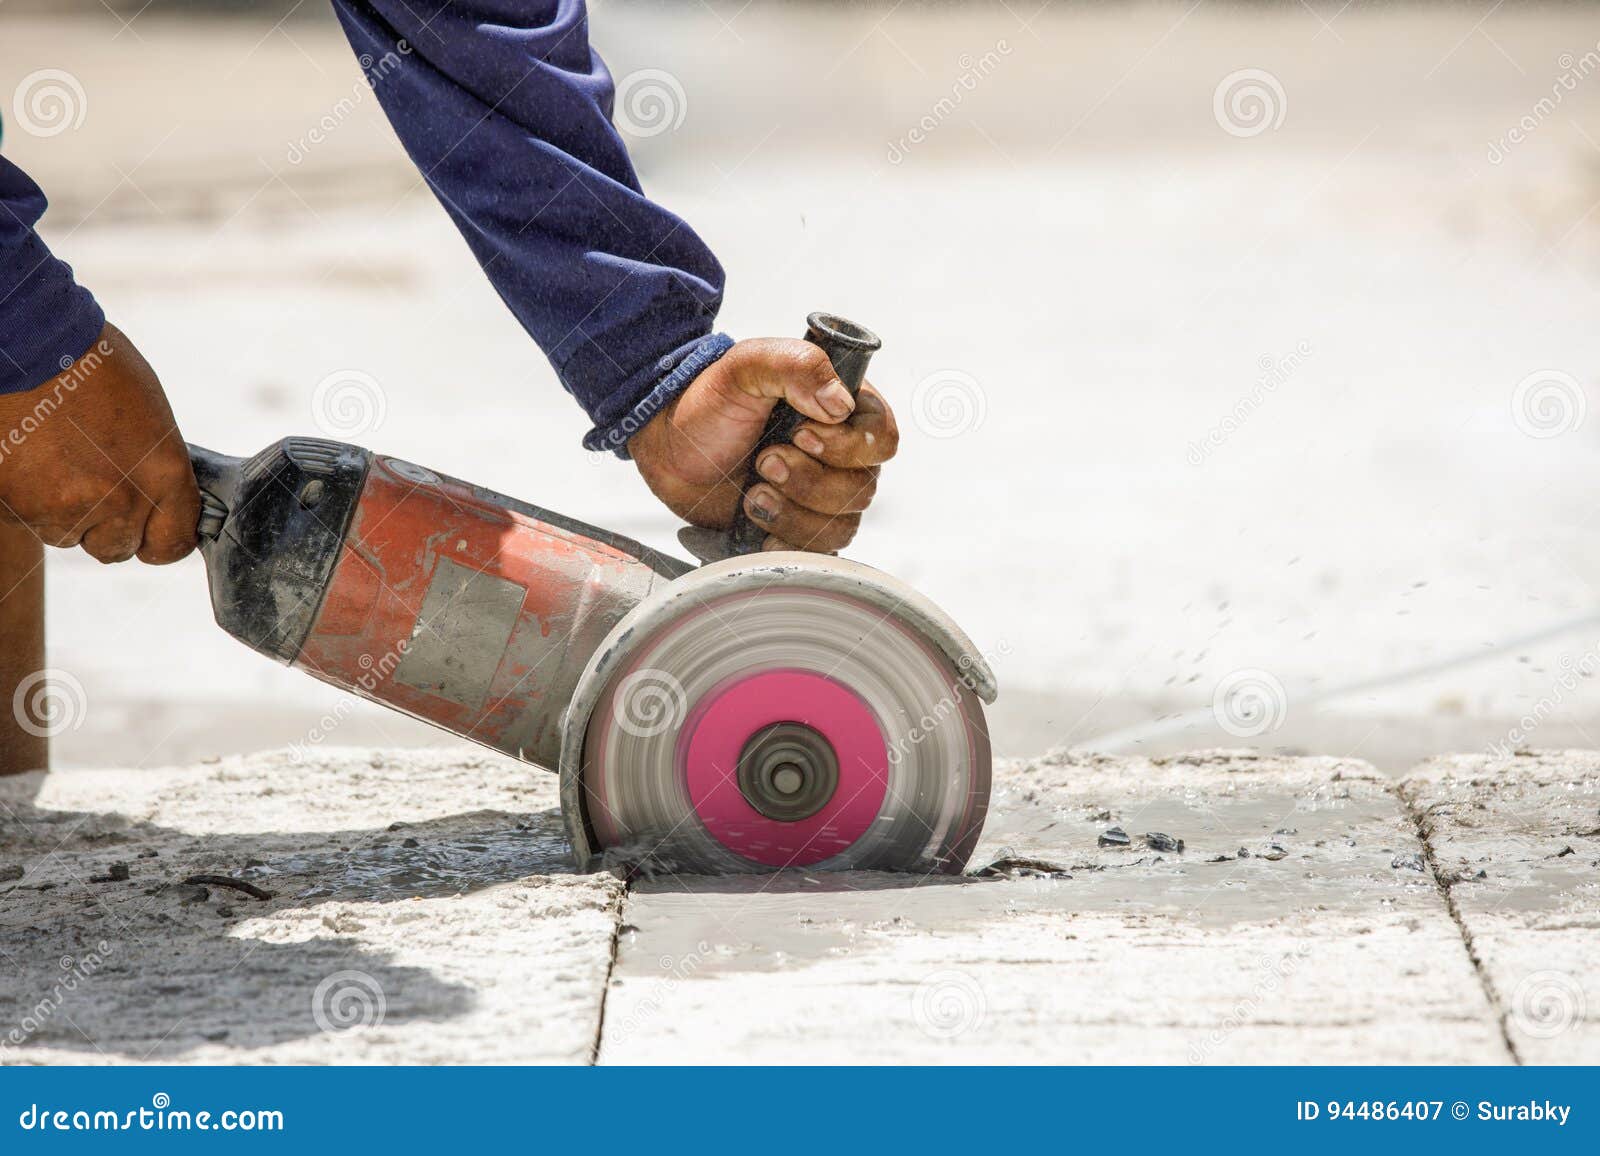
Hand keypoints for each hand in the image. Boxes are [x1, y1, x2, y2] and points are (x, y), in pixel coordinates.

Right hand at [0, 322, 198, 563]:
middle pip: (117, 547)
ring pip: (67, 535)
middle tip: (94, 486)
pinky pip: (27, 519)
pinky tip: (27, 457)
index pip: (174, 543)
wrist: (26, 341)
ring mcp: (62, 509)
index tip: (152, 530)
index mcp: (163, 476)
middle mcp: (118, 501)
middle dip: (108, 526)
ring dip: (64, 511)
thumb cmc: (90, 362)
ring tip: (55, 460)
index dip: (161, 538)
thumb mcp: (149, 413)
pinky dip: (27, 499)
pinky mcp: (15, 507)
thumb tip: (152, 495)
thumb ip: (154, 466)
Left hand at [629, 337, 898, 552]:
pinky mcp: (797, 529)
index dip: (847, 447)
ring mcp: (822, 497)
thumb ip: (798, 365)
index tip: (799, 435)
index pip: (881, 440)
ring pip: (840, 526)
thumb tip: (842, 404)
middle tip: (762, 462)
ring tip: (752, 492)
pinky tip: (755, 523)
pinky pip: (814, 554)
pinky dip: (784, 542)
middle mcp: (843, 458)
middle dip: (807, 482)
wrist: (668, 446)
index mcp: (843, 412)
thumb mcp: (748, 366)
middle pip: (862, 490)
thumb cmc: (709, 401)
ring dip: (792, 513)